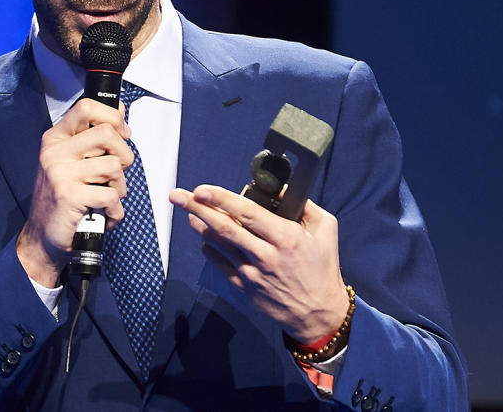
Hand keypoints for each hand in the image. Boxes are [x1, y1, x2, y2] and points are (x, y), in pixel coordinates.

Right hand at [16, 98, 134, 287]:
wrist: (42, 237)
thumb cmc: (62, 199)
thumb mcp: (71, 162)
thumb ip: (93, 138)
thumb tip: (120, 113)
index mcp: (56, 139)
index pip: (86, 107)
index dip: (113, 117)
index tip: (121, 132)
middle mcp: (55, 153)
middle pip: (107, 133)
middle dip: (124, 155)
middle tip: (116, 172)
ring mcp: (60, 174)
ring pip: (114, 166)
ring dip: (119, 187)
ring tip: (106, 197)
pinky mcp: (70, 196)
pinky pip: (111, 196)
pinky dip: (115, 211)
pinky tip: (103, 214)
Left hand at [169, 184, 348, 343]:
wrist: (318, 314)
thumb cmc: (323, 268)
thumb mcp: (325, 229)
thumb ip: (303, 205)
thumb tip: (279, 188)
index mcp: (285, 238)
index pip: (246, 212)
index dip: (221, 199)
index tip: (202, 189)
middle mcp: (265, 256)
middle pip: (224, 227)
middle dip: (197, 208)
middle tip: (177, 195)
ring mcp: (252, 274)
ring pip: (218, 245)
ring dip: (200, 227)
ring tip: (188, 212)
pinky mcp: (244, 289)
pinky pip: (220, 264)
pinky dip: (210, 249)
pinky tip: (205, 238)